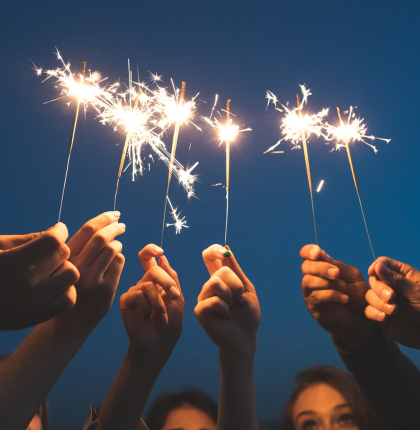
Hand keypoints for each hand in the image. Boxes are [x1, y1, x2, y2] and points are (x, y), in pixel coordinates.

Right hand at [0, 223, 78, 329]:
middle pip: (63, 254)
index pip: (53, 242)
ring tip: (50, 270)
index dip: (59, 231)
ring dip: (64, 268)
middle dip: (58, 249)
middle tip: (47, 253)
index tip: (58, 230)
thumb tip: (55, 231)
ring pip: (71, 274)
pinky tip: (52, 286)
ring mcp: (35, 302)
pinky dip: (65, 290)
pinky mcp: (40, 316)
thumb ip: (25, 239)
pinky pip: (69, 299)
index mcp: (12, 263)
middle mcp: (26, 283)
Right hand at [64, 212, 125, 327]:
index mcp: (66, 258)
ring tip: (116, 245)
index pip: (87, 230)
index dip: (104, 218)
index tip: (114, 214)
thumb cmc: (71, 287)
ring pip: (112, 249)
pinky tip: (116, 260)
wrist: (71, 321)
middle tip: (122, 225)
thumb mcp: (68, 266)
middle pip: (102, 237)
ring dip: (118, 243)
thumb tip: (101, 225)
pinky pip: (119, 263)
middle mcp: (77, 267)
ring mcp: (92, 279)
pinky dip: (120, 257)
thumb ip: (80, 248)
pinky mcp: (105, 289)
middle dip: (115, 227)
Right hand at [120, 244, 183, 363]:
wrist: (158, 346)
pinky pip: (137, 294)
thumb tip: (163, 258)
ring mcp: (134, 292)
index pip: (149, 259)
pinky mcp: (126, 300)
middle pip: (153, 269)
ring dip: (159, 303)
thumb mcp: (177, 299)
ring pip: (148, 284)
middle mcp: (144, 283)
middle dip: (166, 282)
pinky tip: (148, 319)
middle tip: (175, 296)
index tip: (160, 251)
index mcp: (157, 281)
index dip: (151, 250)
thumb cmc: (170, 325)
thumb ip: (172, 279)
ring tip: (162, 318)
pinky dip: (148, 307)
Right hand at [195, 245, 259, 354]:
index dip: (214, 250)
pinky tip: (226, 316)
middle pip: (221, 271)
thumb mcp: (247, 288)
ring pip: (216, 282)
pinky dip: (225, 308)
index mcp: (220, 278)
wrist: (245, 337)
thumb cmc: (247, 315)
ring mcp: (203, 297)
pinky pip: (213, 300)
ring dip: (230, 296)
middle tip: (238, 300)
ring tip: (232, 308)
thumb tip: (226, 249)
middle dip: (236, 285)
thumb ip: (236, 270)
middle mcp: (209, 286)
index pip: (209, 257)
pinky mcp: (200, 310)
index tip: (223, 252)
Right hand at [300, 244, 375, 349]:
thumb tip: (321, 255)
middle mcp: (312, 278)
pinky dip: (330, 295)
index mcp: (320, 267)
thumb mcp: (351, 276)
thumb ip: (337, 266)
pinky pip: (316, 297)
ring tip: (343, 287)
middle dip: (321, 268)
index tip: (318, 253)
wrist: (364, 319)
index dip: (308, 251)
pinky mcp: (313, 307)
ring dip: (326, 282)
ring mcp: (310, 293)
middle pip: (306, 267)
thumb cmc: (357, 295)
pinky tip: (344, 298)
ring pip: (308, 281)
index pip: (306, 255)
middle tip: (336, 273)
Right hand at [365, 257, 419, 348]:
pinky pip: (369, 310)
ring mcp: (385, 300)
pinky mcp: (381, 314)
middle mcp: (391, 286)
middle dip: (380, 288)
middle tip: (392, 297)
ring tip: (394, 311)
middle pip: (374, 279)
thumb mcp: (416, 292)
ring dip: (379, 303)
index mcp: (403, 274)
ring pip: (370, 295)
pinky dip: (374, 313)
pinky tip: (385, 318)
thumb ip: (396, 279)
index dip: (376, 266)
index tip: (372, 272)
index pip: (384, 263)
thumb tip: (378, 265)